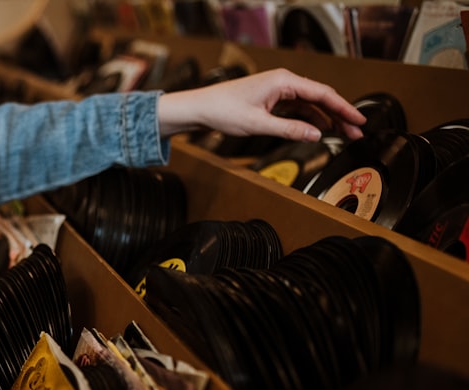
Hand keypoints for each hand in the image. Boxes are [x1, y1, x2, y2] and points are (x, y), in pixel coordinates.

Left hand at [158, 68, 365, 141]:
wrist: (201, 108)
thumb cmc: (223, 110)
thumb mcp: (259, 124)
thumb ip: (289, 130)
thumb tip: (316, 134)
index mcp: (284, 81)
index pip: (323, 94)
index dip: (344, 108)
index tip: (360, 120)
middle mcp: (284, 82)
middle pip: (320, 98)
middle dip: (340, 115)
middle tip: (356, 132)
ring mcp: (278, 90)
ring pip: (310, 104)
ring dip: (326, 119)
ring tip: (343, 134)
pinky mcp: (272, 99)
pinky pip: (297, 108)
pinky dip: (309, 119)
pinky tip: (319, 130)